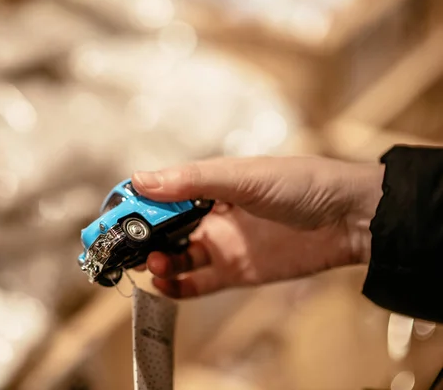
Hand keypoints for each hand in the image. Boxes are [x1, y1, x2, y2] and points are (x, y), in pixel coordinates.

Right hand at [131, 156, 383, 298]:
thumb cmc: (299, 184)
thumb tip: (140, 180)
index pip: (161, 192)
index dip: (137, 203)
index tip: (114, 215)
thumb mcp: (242, 177)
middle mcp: (210, 214)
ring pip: (176, 256)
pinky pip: (196, 282)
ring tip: (151, 263)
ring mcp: (221, 243)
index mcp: (209, 184)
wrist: (349, 219)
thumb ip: (192, 180)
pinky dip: (176, 286)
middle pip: (163, 227)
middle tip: (122, 246)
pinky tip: (164, 284)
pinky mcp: (234, 271)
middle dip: (141, 236)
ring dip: (157, 261)